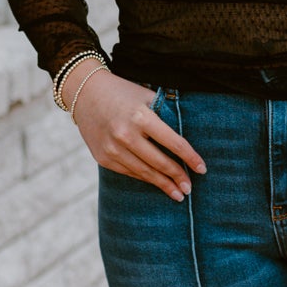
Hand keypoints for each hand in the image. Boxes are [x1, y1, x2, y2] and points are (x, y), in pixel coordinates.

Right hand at [67, 63, 204, 201]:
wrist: (85, 93)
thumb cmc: (123, 92)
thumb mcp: (146, 96)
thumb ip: (166, 114)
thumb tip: (188, 138)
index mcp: (141, 117)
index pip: (174, 143)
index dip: (190, 158)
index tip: (202, 168)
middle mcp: (125, 135)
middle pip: (159, 162)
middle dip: (178, 177)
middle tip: (190, 188)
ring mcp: (112, 149)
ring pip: (144, 172)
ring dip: (162, 184)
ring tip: (178, 194)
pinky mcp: (103, 158)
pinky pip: (129, 172)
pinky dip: (145, 178)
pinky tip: (156, 182)